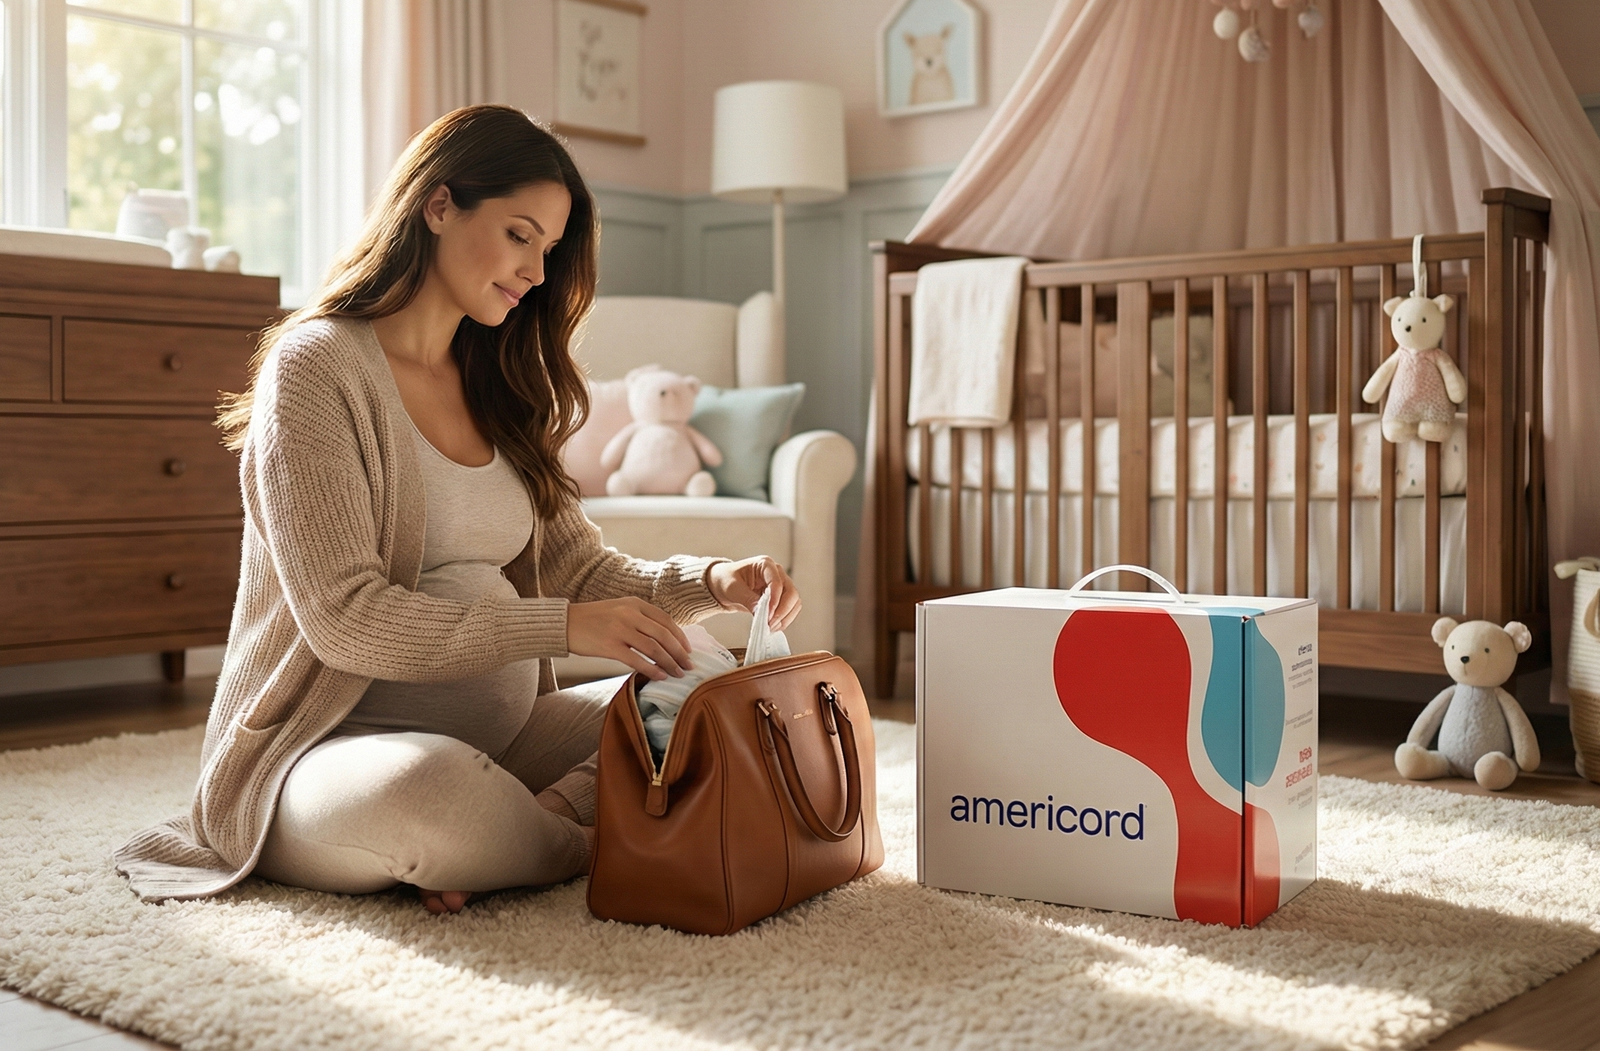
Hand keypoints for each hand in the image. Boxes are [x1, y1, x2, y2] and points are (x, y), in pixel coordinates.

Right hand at [567, 597, 692, 680]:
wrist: (565, 623)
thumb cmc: (593, 619)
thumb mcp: (619, 609)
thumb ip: (640, 618)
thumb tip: (664, 638)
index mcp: (635, 603)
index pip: (666, 620)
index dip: (680, 636)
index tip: (688, 650)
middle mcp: (630, 614)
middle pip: (664, 635)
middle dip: (680, 652)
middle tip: (689, 666)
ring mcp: (620, 629)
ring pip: (654, 648)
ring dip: (670, 663)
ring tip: (678, 674)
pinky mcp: (610, 646)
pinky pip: (637, 660)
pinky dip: (652, 670)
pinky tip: (660, 676)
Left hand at [707, 556, 800, 630]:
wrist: (722, 585)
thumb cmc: (726, 580)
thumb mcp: (733, 588)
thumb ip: (748, 599)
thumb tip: (761, 614)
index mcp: (765, 564)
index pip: (777, 582)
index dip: (775, 600)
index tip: (768, 615)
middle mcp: (777, 573)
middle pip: (791, 592)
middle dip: (782, 611)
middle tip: (770, 624)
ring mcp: (781, 585)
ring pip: (794, 602)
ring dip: (785, 617)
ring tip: (771, 628)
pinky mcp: (780, 598)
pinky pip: (790, 609)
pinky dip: (784, 619)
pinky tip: (773, 626)